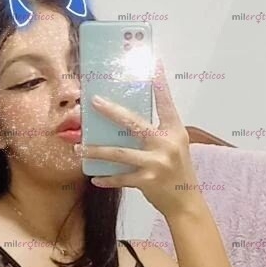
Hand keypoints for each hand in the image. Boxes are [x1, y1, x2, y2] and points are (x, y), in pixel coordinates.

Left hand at [76, 57, 200, 218]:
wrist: (186, 203)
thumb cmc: (177, 172)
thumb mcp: (174, 147)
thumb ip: (156, 133)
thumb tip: (126, 122)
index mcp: (175, 132)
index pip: (166, 103)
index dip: (160, 83)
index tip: (153, 63)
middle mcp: (167, 144)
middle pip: (134, 123)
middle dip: (111, 111)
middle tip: (93, 102)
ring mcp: (157, 163)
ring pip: (119, 152)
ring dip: (96, 151)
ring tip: (79, 148)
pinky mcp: (147, 181)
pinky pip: (121, 178)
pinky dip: (106, 178)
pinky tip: (94, 178)